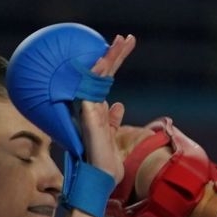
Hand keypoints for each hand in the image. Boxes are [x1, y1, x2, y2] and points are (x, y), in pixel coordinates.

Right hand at [75, 33, 135, 187]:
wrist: (102, 178)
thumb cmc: (106, 160)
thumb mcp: (113, 135)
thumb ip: (113, 119)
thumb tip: (118, 105)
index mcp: (98, 107)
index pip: (107, 78)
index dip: (116, 61)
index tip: (126, 44)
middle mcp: (91, 104)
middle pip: (103, 73)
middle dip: (116, 53)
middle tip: (128, 38)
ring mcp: (88, 109)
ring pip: (98, 76)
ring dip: (111, 57)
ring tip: (122, 42)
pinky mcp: (88, 115)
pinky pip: (91, 89)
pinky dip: (98, 74)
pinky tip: (105, 59)